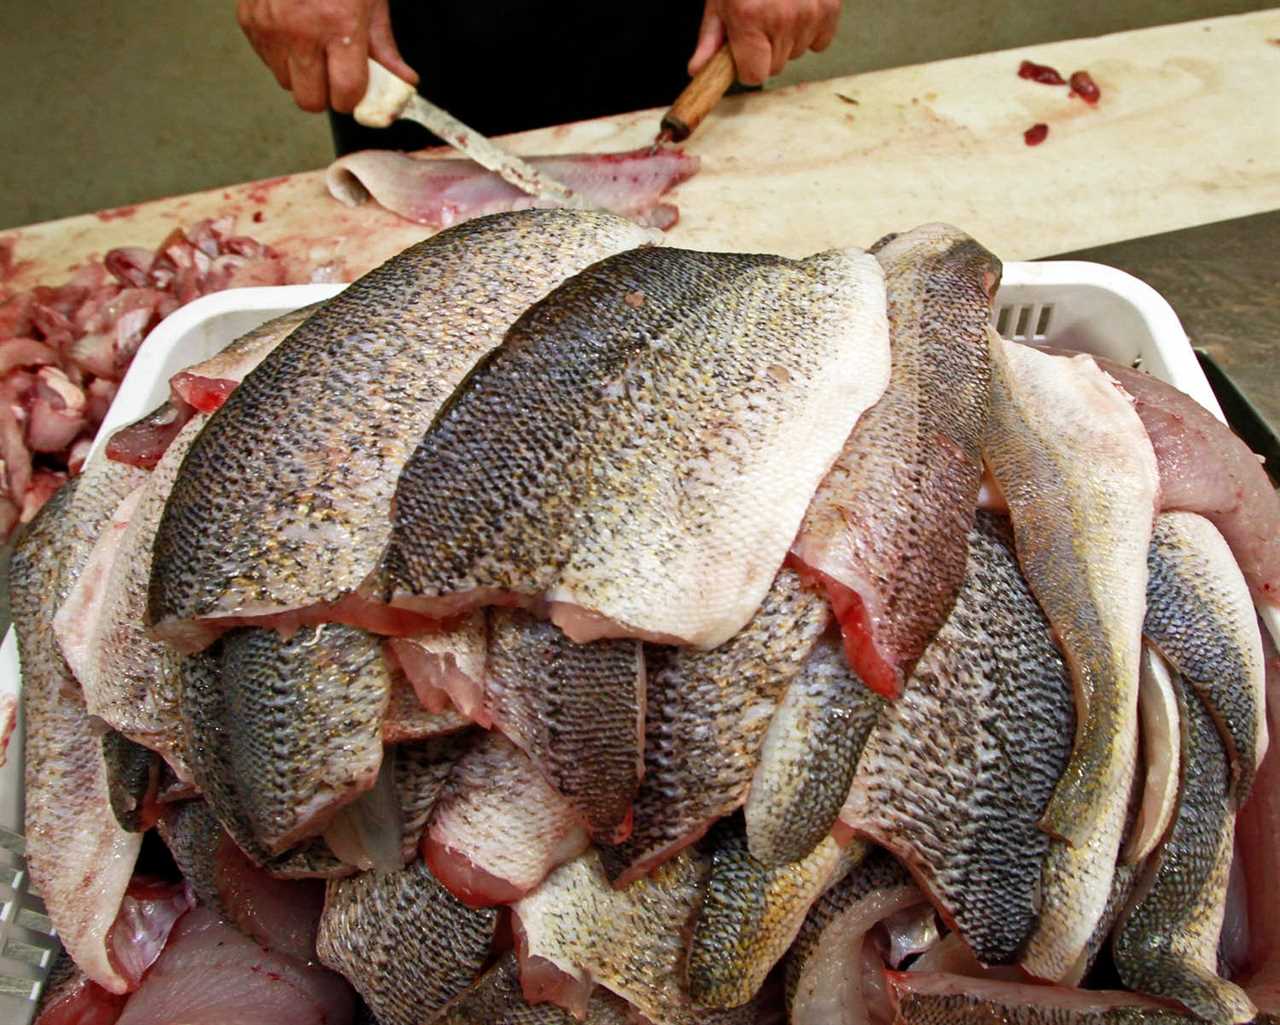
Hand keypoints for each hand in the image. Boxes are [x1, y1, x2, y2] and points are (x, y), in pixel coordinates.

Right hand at [236, 0, 417, 113]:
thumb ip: (384, 46)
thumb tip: (404, 82)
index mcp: (339, 26)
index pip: (345, 95)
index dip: (353, 97)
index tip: (355, 88)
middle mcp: (301, 31)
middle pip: (311, 101)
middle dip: (326, 93)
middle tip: (334, 72)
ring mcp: (270, 27)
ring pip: (286, 83)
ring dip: (302, 74)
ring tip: (313, 45)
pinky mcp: (249, 21)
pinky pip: (267, 60)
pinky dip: (282, 54)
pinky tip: (294, 30)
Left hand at [688, 0, 840, 85]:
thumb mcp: (720, 0)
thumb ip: (711, 38)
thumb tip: (698, 71)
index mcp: (749, 18)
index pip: (754, 76)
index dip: (747, 67)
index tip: (745, 51)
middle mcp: (782, 18)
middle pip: (775, 66)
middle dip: (766, 51)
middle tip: (760, 20)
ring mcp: (810, 13)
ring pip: (796, 53)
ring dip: (788, 38)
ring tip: (779, 7)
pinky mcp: (830, 8)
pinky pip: (820, 41)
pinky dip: (810, 30)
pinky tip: (798, 8)